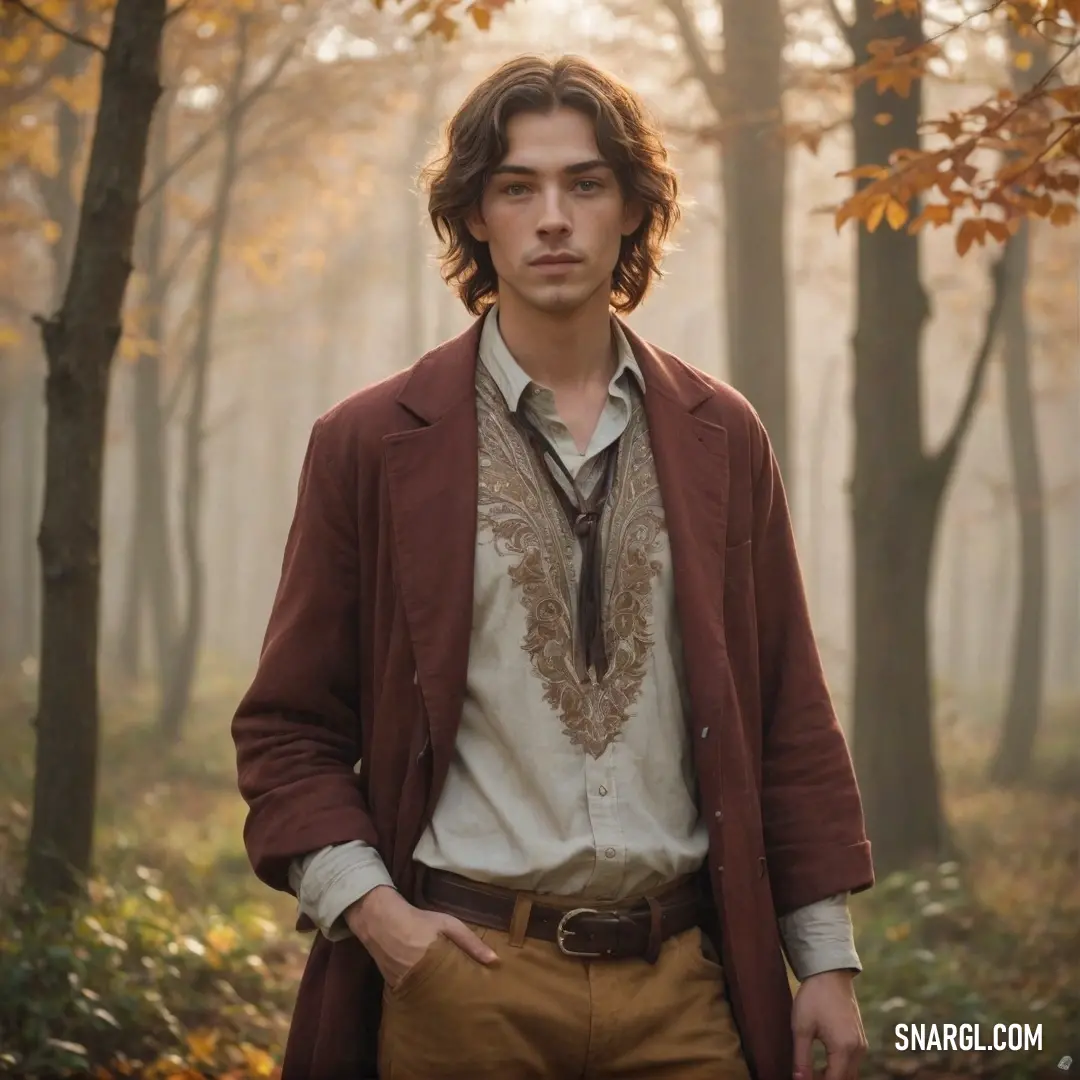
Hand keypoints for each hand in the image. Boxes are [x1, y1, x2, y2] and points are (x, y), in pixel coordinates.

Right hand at [344, 885, 497, 989]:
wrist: (382, 921)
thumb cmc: (419, 921)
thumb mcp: (448, 925)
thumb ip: (470, 942)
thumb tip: (494, 960)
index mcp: (435, 965)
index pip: (456, 988)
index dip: (467, 995)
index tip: (480, 1000)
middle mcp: (420, 981)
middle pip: (443, 997)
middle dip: (455, 1000)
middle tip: (470, 1006)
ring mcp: (407, 987)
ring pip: (430, 998)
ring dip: (440, 999)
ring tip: (456, 1004)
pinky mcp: (396, 988)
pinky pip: (416, 995)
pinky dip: (425, 995)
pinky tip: (435, 997)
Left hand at [791, 969, 866, 1079]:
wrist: (830, 973)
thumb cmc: (814, 997)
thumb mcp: (802, 1028)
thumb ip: (801, 1058)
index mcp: (844, 1048)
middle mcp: (858, 1049)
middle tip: (806, 1076)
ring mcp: (861, 1043)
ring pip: (850, 1073)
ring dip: (833, 1076)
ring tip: (812, 1072)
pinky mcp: (860, 1038)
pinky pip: (852, 1063)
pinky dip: (839, 1068)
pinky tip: (822, 1063)